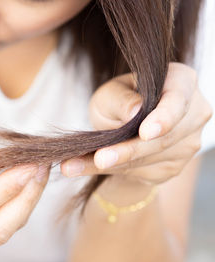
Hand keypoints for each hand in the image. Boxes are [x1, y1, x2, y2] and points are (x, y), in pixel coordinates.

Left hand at [61, 63, 212, 183]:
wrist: (120, 127)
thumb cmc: (118, 101)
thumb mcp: (111, 93)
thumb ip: (121, 99)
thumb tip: (136, 111)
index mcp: (182, 83)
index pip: (179, 100)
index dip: (164, 117)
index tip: (145, 132)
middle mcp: (193, 114)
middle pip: (164, 138)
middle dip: (128, 151)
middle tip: (99, 159)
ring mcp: (187, 144)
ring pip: (149, 160)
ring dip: (112, 165)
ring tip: (72, 166)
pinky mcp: (173, 167)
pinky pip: (139, 173)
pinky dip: (109, 171)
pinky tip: (80, 168)